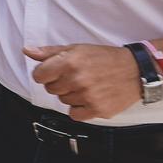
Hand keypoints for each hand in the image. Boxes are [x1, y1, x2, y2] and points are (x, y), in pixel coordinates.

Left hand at [25, 44, 141, 121]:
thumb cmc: (105, 58)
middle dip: (59, 83)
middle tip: (75, 76)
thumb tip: (27, 51)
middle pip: (50, 89)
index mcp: (69, 62)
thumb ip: (50, 52)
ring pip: (63, 101)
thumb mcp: (77, 48)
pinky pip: (74, 114)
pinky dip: (79, 108)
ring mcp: (87, 96)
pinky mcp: (97, 110)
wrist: (135, 71)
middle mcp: (77, 79)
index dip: (44, 73)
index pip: (38, 76)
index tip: (54, 72)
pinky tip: (90, 97)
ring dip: (71, 95)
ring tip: (86, 85)